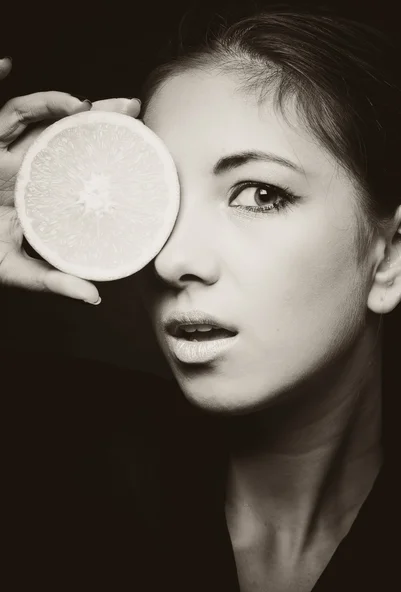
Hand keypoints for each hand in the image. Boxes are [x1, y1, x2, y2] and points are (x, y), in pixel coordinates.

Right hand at [0, 57, 140, 303]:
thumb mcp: (17, 269)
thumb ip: (53, 279)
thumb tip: (95, 296)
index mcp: (43, 191)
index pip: (82, 165)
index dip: (111, 154)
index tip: (143, 149)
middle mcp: (28, 165)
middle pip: (68, 133)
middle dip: (99, 117)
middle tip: (133, 109)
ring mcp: (3, 151)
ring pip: (33, 116)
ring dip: (55, 103)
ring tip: (82, 105)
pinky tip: (6, 65)